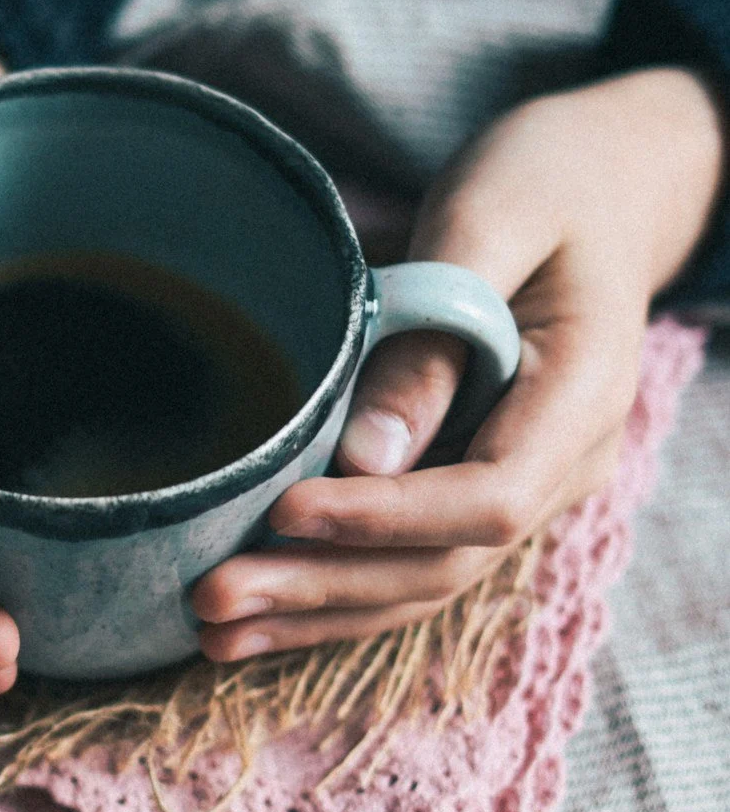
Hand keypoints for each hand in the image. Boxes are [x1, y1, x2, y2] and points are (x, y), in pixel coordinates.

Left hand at [192, 67, 726, 659]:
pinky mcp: (473, 489)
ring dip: (314, 612)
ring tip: (210, 632)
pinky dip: (328, 593)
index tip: (285, 511)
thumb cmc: (545, 179)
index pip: (487, 498)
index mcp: (582, 398)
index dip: (383, 519)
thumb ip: (434, 336)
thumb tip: (366, 459)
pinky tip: (252, 618)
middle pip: (443, 562)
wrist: (601, 185)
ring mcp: (523, 487)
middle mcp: (564, 465)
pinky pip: (405, 560)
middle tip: (212, 597)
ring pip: (420, 581)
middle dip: (324, 586)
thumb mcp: (490, 221)